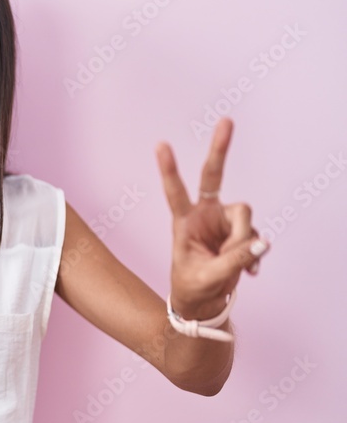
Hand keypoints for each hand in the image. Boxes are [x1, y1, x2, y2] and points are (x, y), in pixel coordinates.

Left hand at [155, 117, 269, 319]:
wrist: (203, 302)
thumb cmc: (194, 287)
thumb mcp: (210, 277)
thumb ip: (235, 259)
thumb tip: (262, 241)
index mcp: (183, 222)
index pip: (175, 192)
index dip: (169, 170)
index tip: (160, 144)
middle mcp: (204, 214)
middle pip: (213, 176)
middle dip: (220, 148)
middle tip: (226, 120)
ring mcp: (224, 221)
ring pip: (244, 217)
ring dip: (243, 242)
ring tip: (234, 265)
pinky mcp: (241, 231)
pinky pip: (256, 236)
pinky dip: (254, 254)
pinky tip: (249, 271)